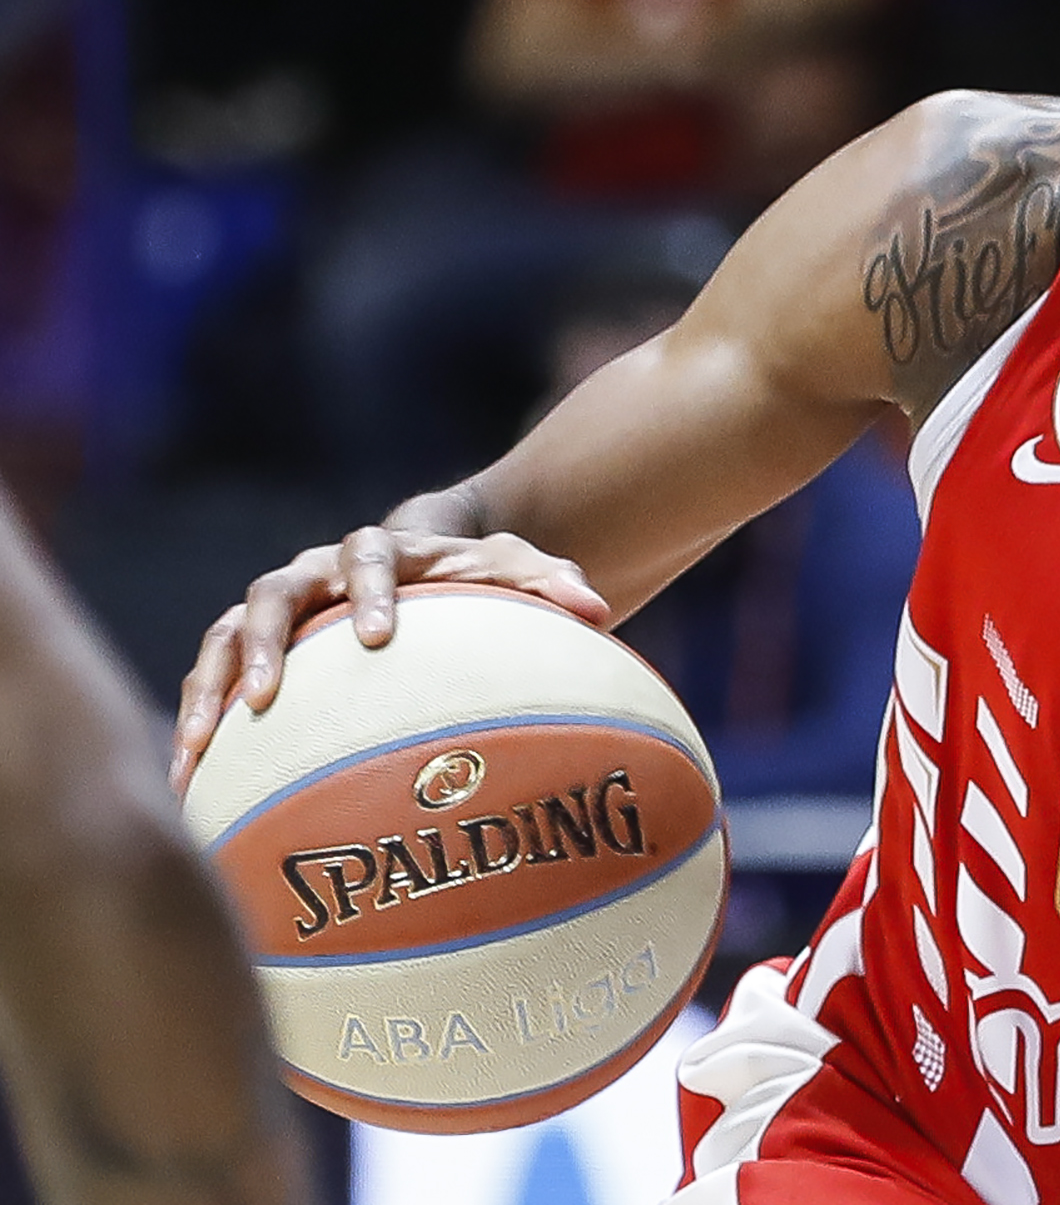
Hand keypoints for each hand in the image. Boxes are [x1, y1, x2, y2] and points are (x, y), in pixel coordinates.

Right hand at [172, 528, 610, 791]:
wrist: (420, 565)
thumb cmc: (470, 574)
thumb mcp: (512, 568)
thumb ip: (550, 582)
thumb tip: (599, 608)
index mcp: (379, 549)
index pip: (369, 556)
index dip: (369, 591)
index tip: (377, 636)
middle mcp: (313, 574)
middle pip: (273, 594)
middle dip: (266, 643)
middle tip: (266, 695)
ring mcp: (273, 611)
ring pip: (224, 639)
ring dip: (209, 691)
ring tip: (196, 750)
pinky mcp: (246, 651)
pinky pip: (208, 684)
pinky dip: (196, 724)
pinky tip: (187, 783)